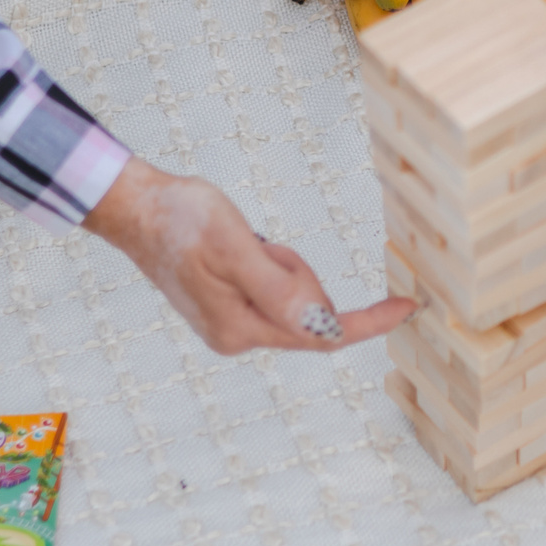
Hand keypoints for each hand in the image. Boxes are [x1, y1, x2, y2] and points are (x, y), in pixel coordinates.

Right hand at [85, 157, 414, 353]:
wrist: (137, 208)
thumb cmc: (181, 220)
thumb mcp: (234, 246)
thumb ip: (279, 288)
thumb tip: (323, 326)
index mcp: (241, 329)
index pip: (324, 335)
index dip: (370, 322)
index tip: (408, 306)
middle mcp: (238, 336)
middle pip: (309, 313)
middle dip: (299, 272)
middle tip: (260, 244)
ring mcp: (232, 325)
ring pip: (293, 298)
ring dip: (281, 265)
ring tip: (243, 243)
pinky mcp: (228, 308)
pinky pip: (274, 290)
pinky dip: (268, 265)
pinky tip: (239, 250)